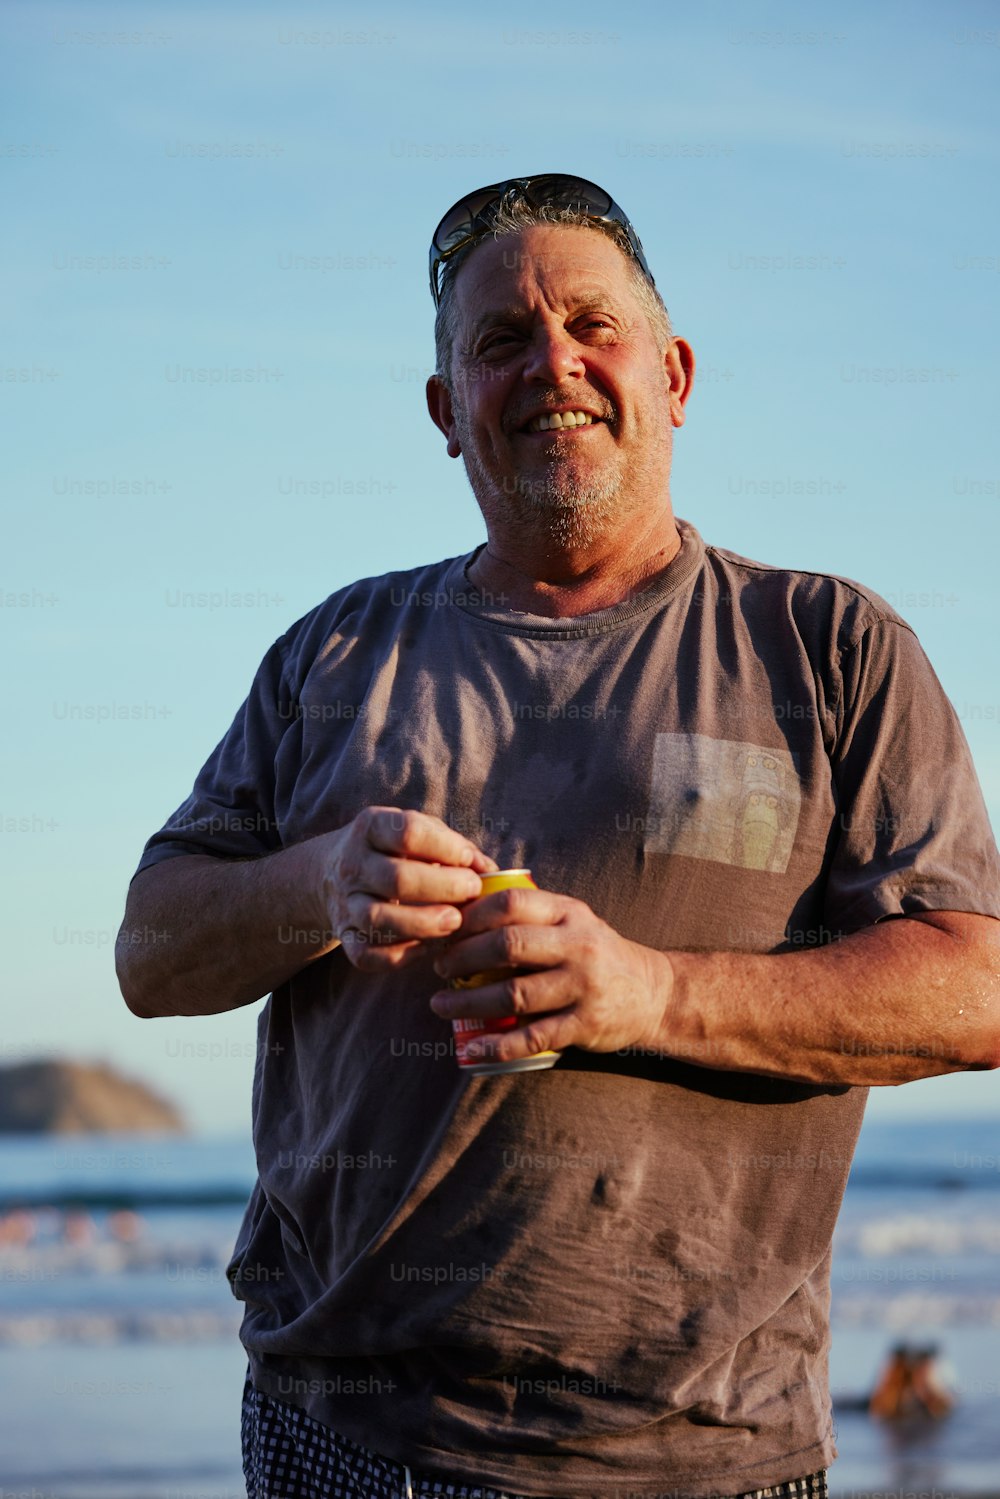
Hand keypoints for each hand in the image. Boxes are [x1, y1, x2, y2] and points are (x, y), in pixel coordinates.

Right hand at [315, 807, 496, 971]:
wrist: (329, 872)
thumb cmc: (391, 850)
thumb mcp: (416, 833)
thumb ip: (453, 846)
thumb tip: (491, 871)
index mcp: (371, 827)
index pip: (408, 833)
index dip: (446, 848)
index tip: (469, 860)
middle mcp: (352, 864)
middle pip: (396, 879)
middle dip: (442, 887)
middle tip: (471, 892)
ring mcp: (344, 902)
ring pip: (377, 919)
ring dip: (422, 923)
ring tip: (455, 922)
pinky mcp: (344, 935)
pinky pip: (366, 954)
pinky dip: (399, 956)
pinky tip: (428, 947)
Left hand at [429, 885, 672, 1062]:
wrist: (654, 993)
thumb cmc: (598, 953)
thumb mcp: (574, 921)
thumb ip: (532, 914)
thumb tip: (464, 911)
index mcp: (570, 913)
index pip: (512, 903)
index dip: (472, 915)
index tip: (447, 929)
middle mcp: (578, 946)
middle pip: (508, 946)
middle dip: (463, 957)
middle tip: (440, 967)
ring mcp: (582, 987)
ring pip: (514, 994)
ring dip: (468, 1002)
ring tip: (440, 1004)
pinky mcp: (585, 1024)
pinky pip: (533, 1037)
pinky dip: (498, 1045)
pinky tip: (473, 1047)